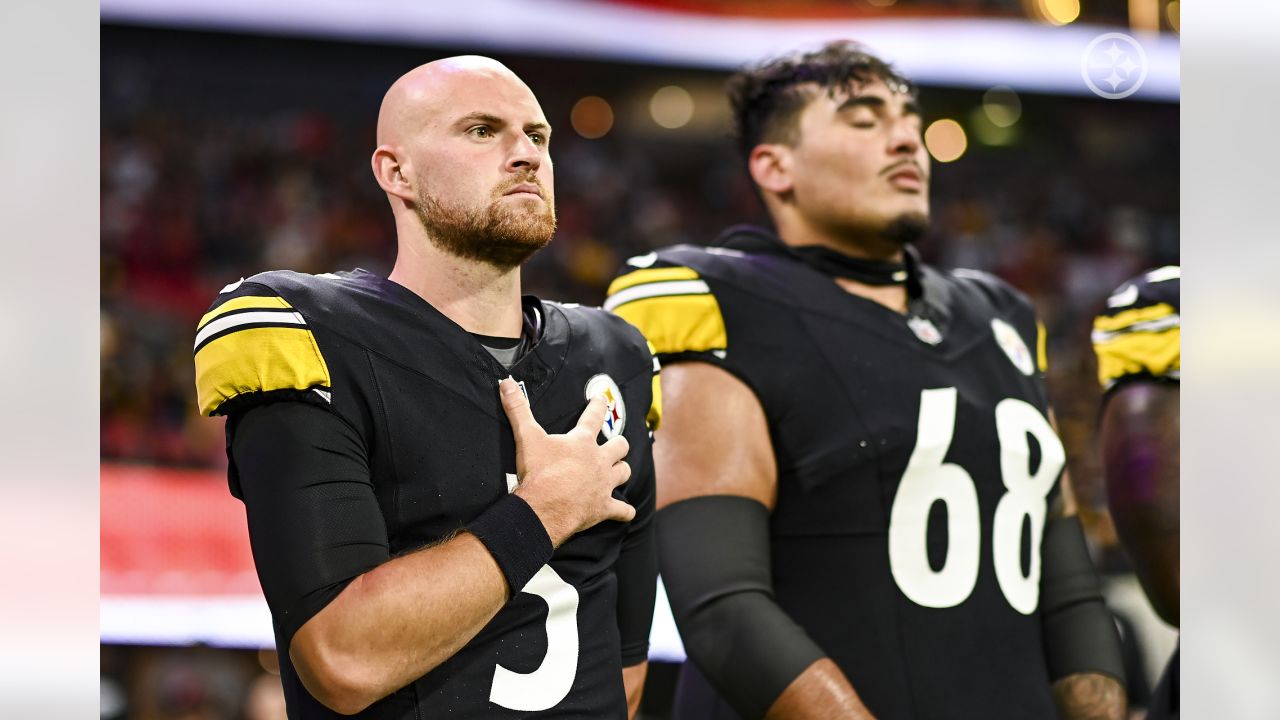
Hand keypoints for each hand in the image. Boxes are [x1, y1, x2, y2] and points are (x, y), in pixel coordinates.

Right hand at [499, 377, 633, 545]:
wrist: (543, 507)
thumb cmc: (538, 471)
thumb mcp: (526, 436)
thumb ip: (518, 409)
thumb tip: (507, 383)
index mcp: (582, 442)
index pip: (594, 416)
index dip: (599, 405)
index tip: (602, 399)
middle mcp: (598, 460)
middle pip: (620, 445)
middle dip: (618, 444)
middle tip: (615, 444)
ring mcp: (603, 484)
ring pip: (624, 472)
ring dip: (621, 471)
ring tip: (617, 471)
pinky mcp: (603, 507)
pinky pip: (622, 510)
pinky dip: (624, 511)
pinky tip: (627, 512)